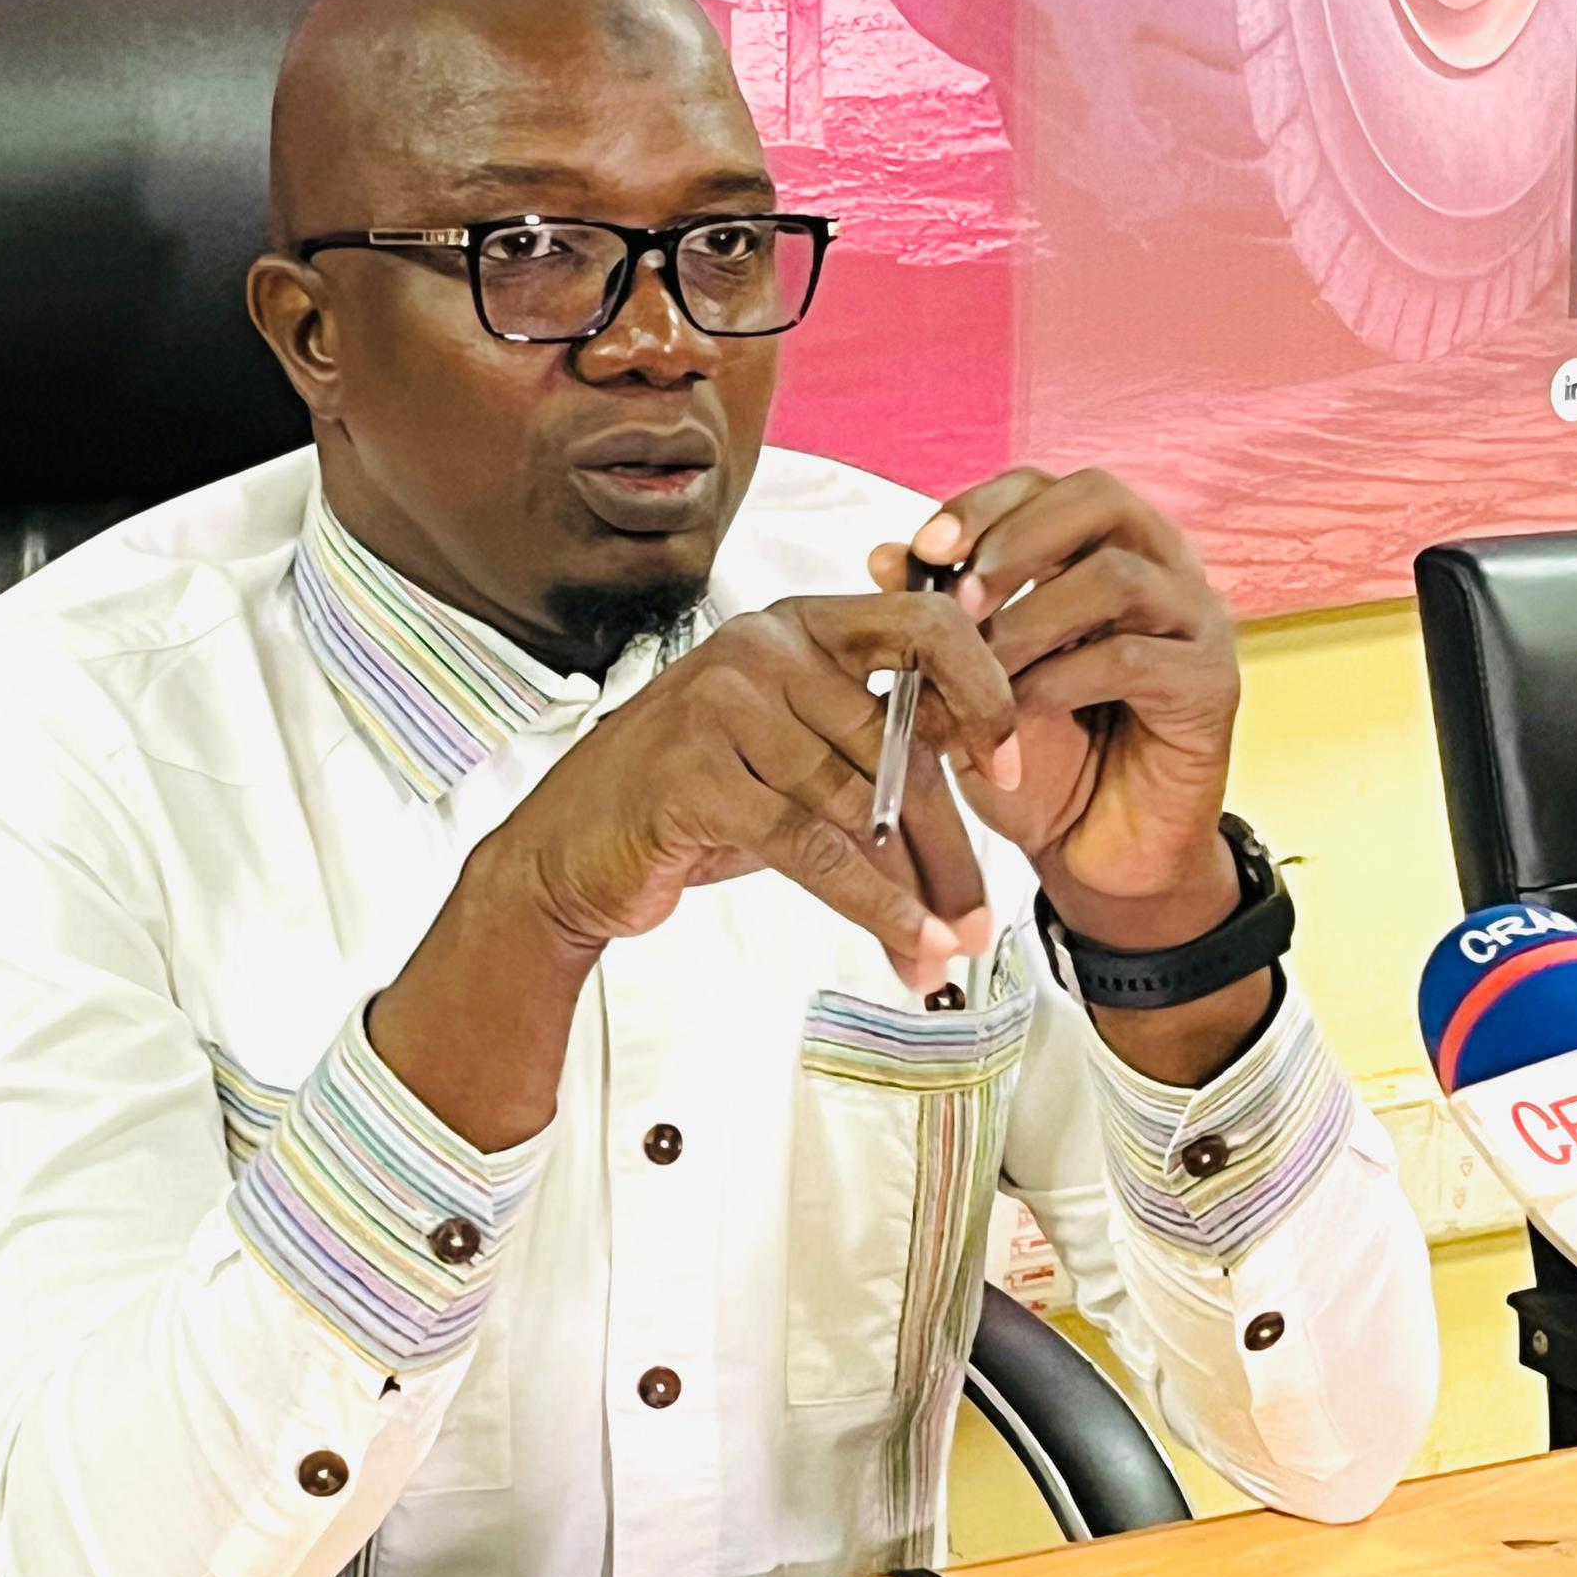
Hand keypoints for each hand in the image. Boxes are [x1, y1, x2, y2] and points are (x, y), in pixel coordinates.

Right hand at [485, 595, 1022, 995]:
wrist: (567, 854)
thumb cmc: (688, 802)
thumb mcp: (790, 760)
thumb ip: (876, 757)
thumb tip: (989, 804)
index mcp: (799, 624)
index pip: (924, 627)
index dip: (983, 694)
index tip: (1009, 770)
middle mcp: (763, 647)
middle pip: (896, 748)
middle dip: (946, 848)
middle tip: (978, 920)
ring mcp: (723, 703)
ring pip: (859, 807)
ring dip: (912, 893)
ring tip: (940, 952)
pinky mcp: (696, 773)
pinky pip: (813, 847)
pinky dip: (870, 904)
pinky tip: (906, 940)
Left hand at [870, 467, 1241, 951]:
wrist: (1090, 855)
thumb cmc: (1037, 758)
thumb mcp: (970, 684)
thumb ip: (937, 620)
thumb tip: (885, 555)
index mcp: (1103, 548)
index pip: (1047, 485)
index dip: (982, 505)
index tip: (924, 548)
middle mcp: (1160, 567)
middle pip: (1098, 498)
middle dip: (1014, 541)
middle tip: (959, 600)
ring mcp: (1194, 621)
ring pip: (1114, 576)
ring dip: (1030, 617)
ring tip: (981, 668)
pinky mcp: (1209, 685)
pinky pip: (1130, 656)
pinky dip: (1058, 680)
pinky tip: (1017, 713)